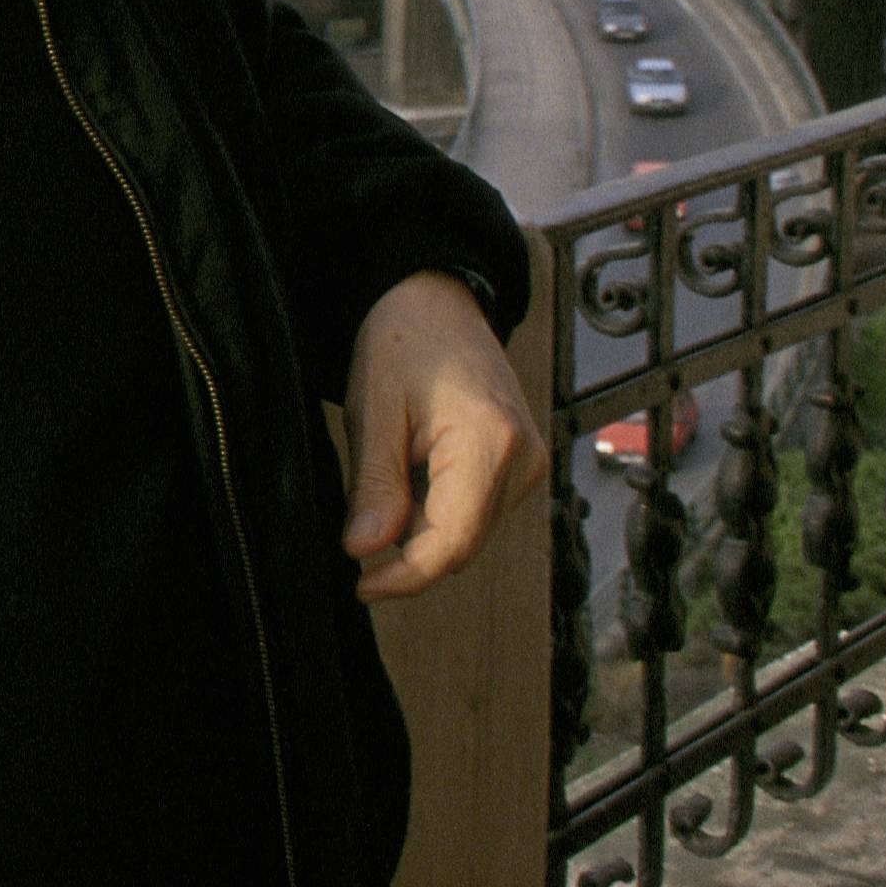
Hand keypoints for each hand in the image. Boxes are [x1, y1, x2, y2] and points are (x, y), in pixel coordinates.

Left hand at [339, 270, 546, 601]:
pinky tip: (405, 488)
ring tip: (378, 502)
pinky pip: (477, 511)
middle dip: (408, 557)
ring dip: (422, 534)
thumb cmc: (402, 342)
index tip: (360, 586)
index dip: (404, 576)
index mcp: (491, 444)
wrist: (437, 301)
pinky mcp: (523, 463)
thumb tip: (364, 550)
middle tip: (355, 552)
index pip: (451, 543)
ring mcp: (530, 464)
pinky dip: (437, 514)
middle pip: (463, 545)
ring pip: (469, 533)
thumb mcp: (372, 411)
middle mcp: (525, 460)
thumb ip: (373, 486)